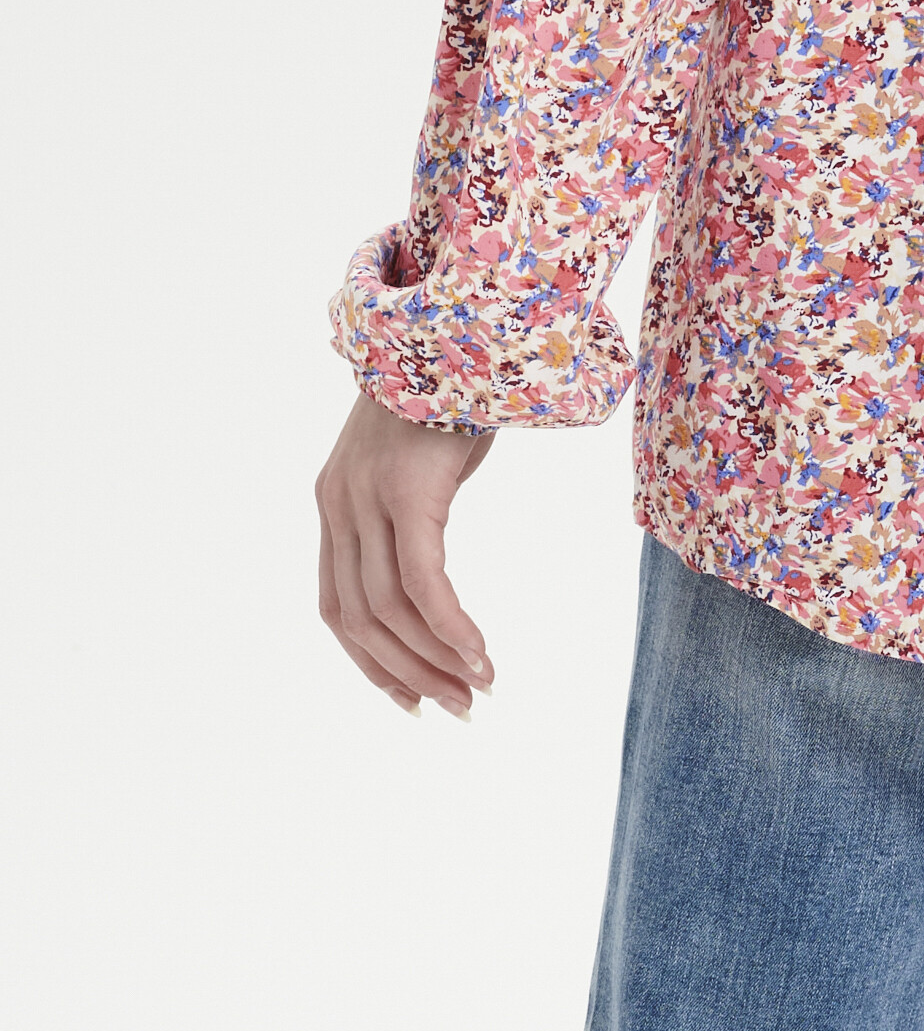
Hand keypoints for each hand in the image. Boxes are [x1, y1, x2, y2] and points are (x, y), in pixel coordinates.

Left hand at [316, 389, 495, 717]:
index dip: (372, 663)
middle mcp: (339, 505)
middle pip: (361, 620)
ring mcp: (367, 498)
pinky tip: (481, 654)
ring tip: (480, 689)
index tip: (414, 698)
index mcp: (336, 503)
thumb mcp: (421, 460)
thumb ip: (413, 510)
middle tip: (457, 709)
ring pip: (390, 611)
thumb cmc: (454, 389)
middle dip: (408, 674)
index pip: (338, 608)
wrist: (459, 322)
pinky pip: (424, 582)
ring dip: (437, 660)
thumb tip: (433, 565)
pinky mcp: (406, 493)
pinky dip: (451, 627)